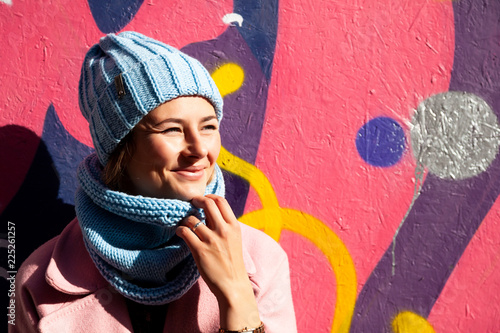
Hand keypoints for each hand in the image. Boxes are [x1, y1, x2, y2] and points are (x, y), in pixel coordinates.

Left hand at [176, 194, 260, 329]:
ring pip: (192, 218)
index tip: (202, 200)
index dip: (208, 197)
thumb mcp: (234, 239)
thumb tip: (210, 211)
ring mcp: (211, 240)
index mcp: (233, 226)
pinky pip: (185, 232)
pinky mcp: (200, 251)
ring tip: (186, 224)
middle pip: (207, 203)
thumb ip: (224, 225)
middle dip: (196, 201)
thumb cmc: (232, 262)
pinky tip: (181, 233)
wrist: (233, 284)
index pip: (220, 200)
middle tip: (190, 205)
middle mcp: (223, 230)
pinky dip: (180, 230)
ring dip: (186, 219)